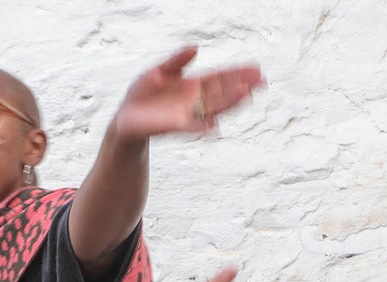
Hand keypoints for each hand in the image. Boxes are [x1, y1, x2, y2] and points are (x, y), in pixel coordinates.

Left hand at [114, 46, 263, 140]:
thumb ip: (176, 61)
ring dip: (228, 103)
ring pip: (212, 109)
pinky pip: (190, 126)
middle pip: (221, 93)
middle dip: (240, 87)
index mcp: (192, 86)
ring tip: (246, 97)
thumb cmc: (141, 95)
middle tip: (262, 82)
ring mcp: (186, 115)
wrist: (124, 120)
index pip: (219, 78)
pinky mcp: (173, 127)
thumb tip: (195, 49)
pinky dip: (201, 126)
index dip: (237, 74)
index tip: (256, 69)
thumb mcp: (158, 71)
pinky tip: (215, 126)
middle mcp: (193, 101)